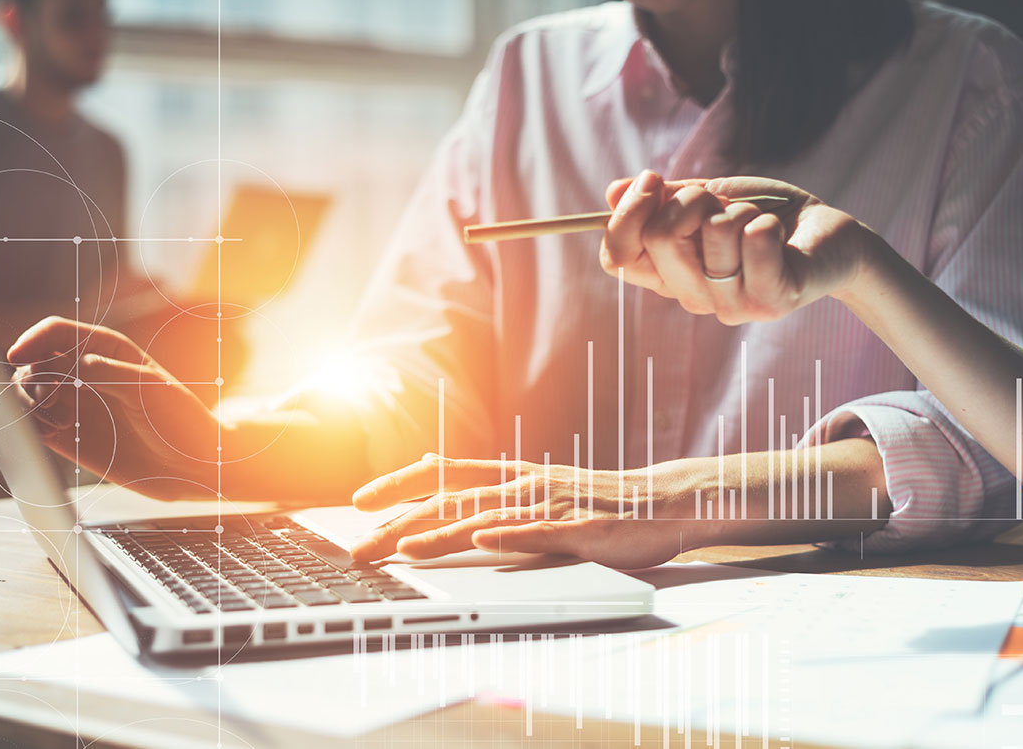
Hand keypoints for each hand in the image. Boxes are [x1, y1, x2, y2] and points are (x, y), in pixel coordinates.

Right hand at [7, 316, 222, 499]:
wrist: (189, 465)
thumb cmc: (179, 418)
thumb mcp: (146, 387)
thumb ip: (103, 371)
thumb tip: (59, 365)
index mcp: (104, 349)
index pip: (55, 332)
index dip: (31, 340)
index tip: (18, 356)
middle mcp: (83, 373)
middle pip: (33, 362)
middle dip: (31, 378)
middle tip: (53, 402)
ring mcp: (74, 404)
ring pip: (25, 392)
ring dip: (27, 403)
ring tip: (59, 423)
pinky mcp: (68, 437)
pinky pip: (31, 425)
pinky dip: (28, 427)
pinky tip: (50, 436)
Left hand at [348, 454, 723, 568]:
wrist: (664, 500)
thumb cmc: (599, 505)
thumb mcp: (539, 496)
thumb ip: (496, 497)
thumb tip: (440, 495)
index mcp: (513, 476)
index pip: (443, 473)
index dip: (398, 484)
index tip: (358, 503)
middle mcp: (525, 483)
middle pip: (452, 498)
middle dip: (400, 522)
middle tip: (360, 545)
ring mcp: (552, 503)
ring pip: (487, 515)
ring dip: (440, 533)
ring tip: (402, 550)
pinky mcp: (581, 526)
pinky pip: (540, 530)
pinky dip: (508, 535)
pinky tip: (482, 542)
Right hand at [603, 174, 871, 325]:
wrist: (830, 235)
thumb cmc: (766, 215)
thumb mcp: (710, 199)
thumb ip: (665, 199)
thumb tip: (612, 191)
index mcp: (670, 275)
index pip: (617, 258)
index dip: (625, 215)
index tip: (651, 179)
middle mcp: (693, 297)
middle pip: (657, 237)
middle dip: (692, 198)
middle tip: (721, 202)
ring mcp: (731, 305)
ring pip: (711, 233)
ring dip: (739, 209)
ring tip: (758, 221)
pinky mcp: (771, 302)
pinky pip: (754, 240)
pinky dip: (768, 219)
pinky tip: (779, 232)